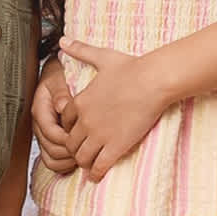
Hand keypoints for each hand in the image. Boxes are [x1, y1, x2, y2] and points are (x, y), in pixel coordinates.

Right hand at [32, 57, 78, 173]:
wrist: (55, 75)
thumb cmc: (58, 75)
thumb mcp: (58, 77)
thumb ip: (60, 91)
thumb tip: (62, 105)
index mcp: (40, 110)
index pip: (51, 132)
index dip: (67, 139)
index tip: (83, 138)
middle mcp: (40, 125)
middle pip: (51, 149)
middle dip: (70, 152)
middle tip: (88, 149)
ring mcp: (44, 135)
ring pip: (51, 159)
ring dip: (67, 161)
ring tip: (84, 156)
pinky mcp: (49, 141)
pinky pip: (52, 160)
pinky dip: (64, 164)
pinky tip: (77, 158)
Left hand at [58, 40, 166, 181]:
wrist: (153, 81)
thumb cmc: (132, 67)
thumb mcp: (102, 56)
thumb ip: (81, 50)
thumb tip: (63, 40)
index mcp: (81, 101)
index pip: (63, 121)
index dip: (68, 127)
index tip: (76, 129)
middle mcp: (86, 121)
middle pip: (70, 142)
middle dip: (74, 147)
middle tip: (81, 150)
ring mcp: (100, 135)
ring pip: (81, 157)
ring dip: (83, 162)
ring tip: (88, 164)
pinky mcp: (116, 146)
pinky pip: (99, 166)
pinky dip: (95, 173)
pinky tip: (96, 175)